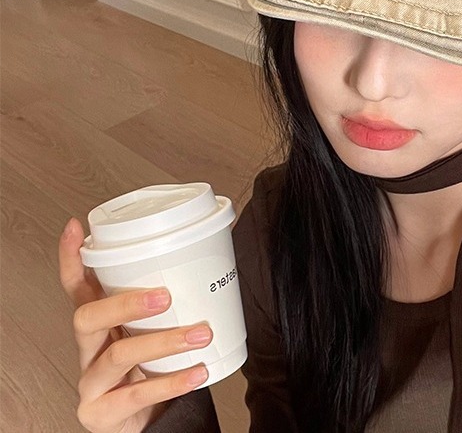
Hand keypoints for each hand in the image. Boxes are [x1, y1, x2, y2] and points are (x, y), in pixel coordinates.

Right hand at [59, 217, 213, 432]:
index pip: (77, 286)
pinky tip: (198, 373)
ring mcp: (90, 383)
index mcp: (100, 322)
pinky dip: (171, 382)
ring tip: (201, 334)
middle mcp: (88, 349)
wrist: (150, 424)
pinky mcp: (99, 414)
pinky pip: (135, 396)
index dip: (70, 259)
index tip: (75, 228)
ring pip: (118, 355)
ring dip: (163, 341)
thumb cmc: (152, 367)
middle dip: (125, 303)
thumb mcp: (153, 330)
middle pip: (87, 317)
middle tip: (166, 295)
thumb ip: (167, 301)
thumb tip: (210, 256)